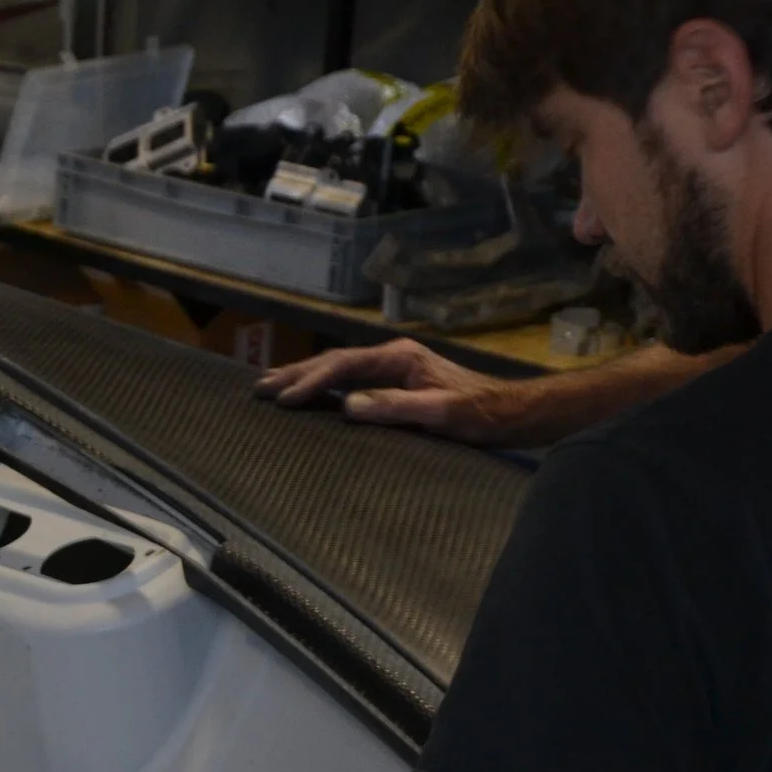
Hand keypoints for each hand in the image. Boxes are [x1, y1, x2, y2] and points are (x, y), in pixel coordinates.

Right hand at [254, 339, 525, 444]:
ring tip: (274, 388)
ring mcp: (395, 369)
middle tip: (259, 387)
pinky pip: (351, 382)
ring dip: (306, 379)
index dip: (310, 381)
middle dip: (296, 374)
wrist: (512, 414)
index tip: (283, 399)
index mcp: (400, 358)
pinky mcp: (398, 384)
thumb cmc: (482, 414)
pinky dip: (325, 388)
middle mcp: (394, 357)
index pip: (343, 364)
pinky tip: (312, 398)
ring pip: (340, 370)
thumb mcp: (440, 413)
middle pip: (335, 361)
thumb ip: (395, 407)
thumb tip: (347, 405)